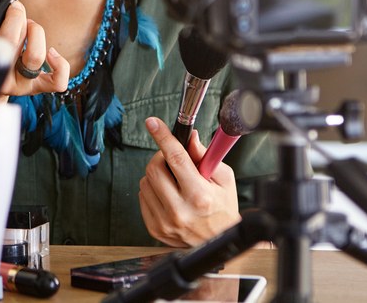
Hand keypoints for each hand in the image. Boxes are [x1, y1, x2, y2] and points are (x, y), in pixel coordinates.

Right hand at [0, 0, 69, 96]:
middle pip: (15, 43)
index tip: (8, 7)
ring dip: (34, 32)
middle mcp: (3, 80)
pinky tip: (51, 51)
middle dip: (17, 18)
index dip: (10, 18)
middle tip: (14, 10)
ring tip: (28, 25)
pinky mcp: (39, 87)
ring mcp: (22, 85)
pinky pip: (57, 81)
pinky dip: (59, 64)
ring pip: (35, 57)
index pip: (0, 40)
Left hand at [138, 117, 239, 246]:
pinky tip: (167, 195)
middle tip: (173, 160)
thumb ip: (205, 156)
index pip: (176, 158)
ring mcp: (165, 221)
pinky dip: (152, 190)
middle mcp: (180, 210)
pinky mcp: (154, 228)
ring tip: (174, 182)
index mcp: (200, 196)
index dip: (163, 137)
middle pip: (154, 168)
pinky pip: (142, 197)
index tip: (153, 123)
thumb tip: (189, 137)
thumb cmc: (223, 209)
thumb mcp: (224, 179)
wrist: (220, 243)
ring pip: (145, 181)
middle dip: (161, 157)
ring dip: (156, 175)